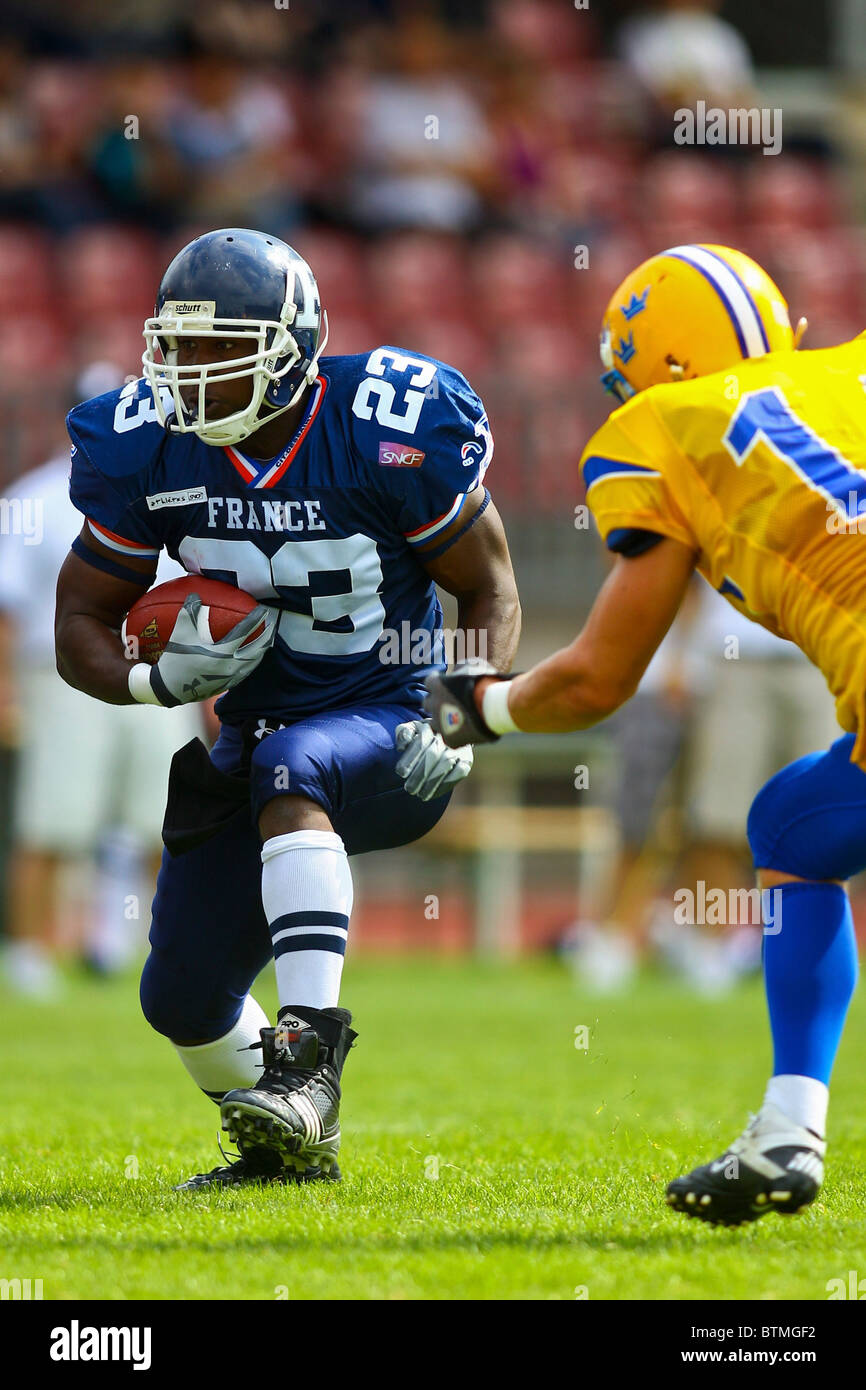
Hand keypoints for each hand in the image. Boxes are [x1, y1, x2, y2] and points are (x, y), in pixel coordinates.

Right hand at [149, 594, 276, 705]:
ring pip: (255, 662)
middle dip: (267, 635)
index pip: (245, 632)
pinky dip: (253, 662)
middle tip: (272, 624)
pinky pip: (246, 672)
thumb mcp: (180, 633)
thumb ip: (189, 612)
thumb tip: (195, 594)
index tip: (263, 610)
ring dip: (263, 649)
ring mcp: (231, 677)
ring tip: (267, 640)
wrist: (170, 689)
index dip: (256, 619)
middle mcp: (230, 666)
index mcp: (222, 652)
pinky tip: (253, 657)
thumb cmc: (174, 659)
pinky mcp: (228, 685)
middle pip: (257, 649)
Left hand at [395, 719, 473, 799]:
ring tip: (421, 795)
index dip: (411, 758)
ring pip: (446, 764)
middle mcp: (446, 735)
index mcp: (431, 726)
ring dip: (432, 782)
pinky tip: (434, 794)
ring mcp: (459, 747)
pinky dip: (446, 785)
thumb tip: (402, 746)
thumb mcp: (412, 730)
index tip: (401, 773)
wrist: (449, 734)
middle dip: (419, 774)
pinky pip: (459, 773)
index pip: (420, 743)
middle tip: (410, 789)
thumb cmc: (423, 734)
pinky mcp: (467, 759)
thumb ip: (404, 734)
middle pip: (432, 755)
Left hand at [423, 658, 508, 748]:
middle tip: (450, 703)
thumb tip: (458, 669)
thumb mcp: (473, 665)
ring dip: (443, 720)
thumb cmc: (485, 683)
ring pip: (435, 723)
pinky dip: (456, 735)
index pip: (429, 682)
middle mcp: (433, 704)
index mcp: (436, 684)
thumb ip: (460, 667)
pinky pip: (449, 738)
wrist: (496, 707)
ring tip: (458, 719)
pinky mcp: (450, 740)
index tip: (446, 685)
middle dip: (437, 702)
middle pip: (428, 704)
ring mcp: (440, 724)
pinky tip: (466, 731)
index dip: (438, 684)